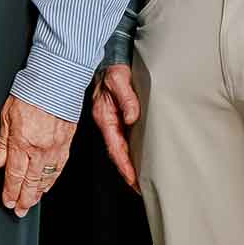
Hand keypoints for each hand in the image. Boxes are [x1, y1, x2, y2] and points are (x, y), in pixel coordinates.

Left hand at [0, 95, 76, 215]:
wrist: (55, 83)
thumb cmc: (30, 94)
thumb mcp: (6, 117)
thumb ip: (1, 144)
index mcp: (22, 143)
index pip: (14, 176)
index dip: (10, 192)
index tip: (7, 202)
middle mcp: (40, 150)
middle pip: (31, 183)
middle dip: (24, 200)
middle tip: (19, 211)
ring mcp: (55, 149)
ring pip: (46, 179)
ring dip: (38, 194)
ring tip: (30, 203)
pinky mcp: (67, 145)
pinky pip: (59, 169)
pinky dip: (52, 180)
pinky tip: (47, 186)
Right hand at [90, 64, 143, 192]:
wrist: (107, 57)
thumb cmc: (111, 68)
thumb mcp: (119, 79)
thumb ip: (126, 98)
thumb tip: (132, 117)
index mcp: (105, 116)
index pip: (115, 147)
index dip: (124, 165)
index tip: (132, 179)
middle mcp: (107, 121)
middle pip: (116, 152)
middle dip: (126, 171)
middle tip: (138, 187)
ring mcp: (111, 119)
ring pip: (119, 147)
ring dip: (128, 163)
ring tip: (139, 179)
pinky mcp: (116, 116)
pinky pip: (122, 138)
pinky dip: (129, 151)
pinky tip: (137, 156)